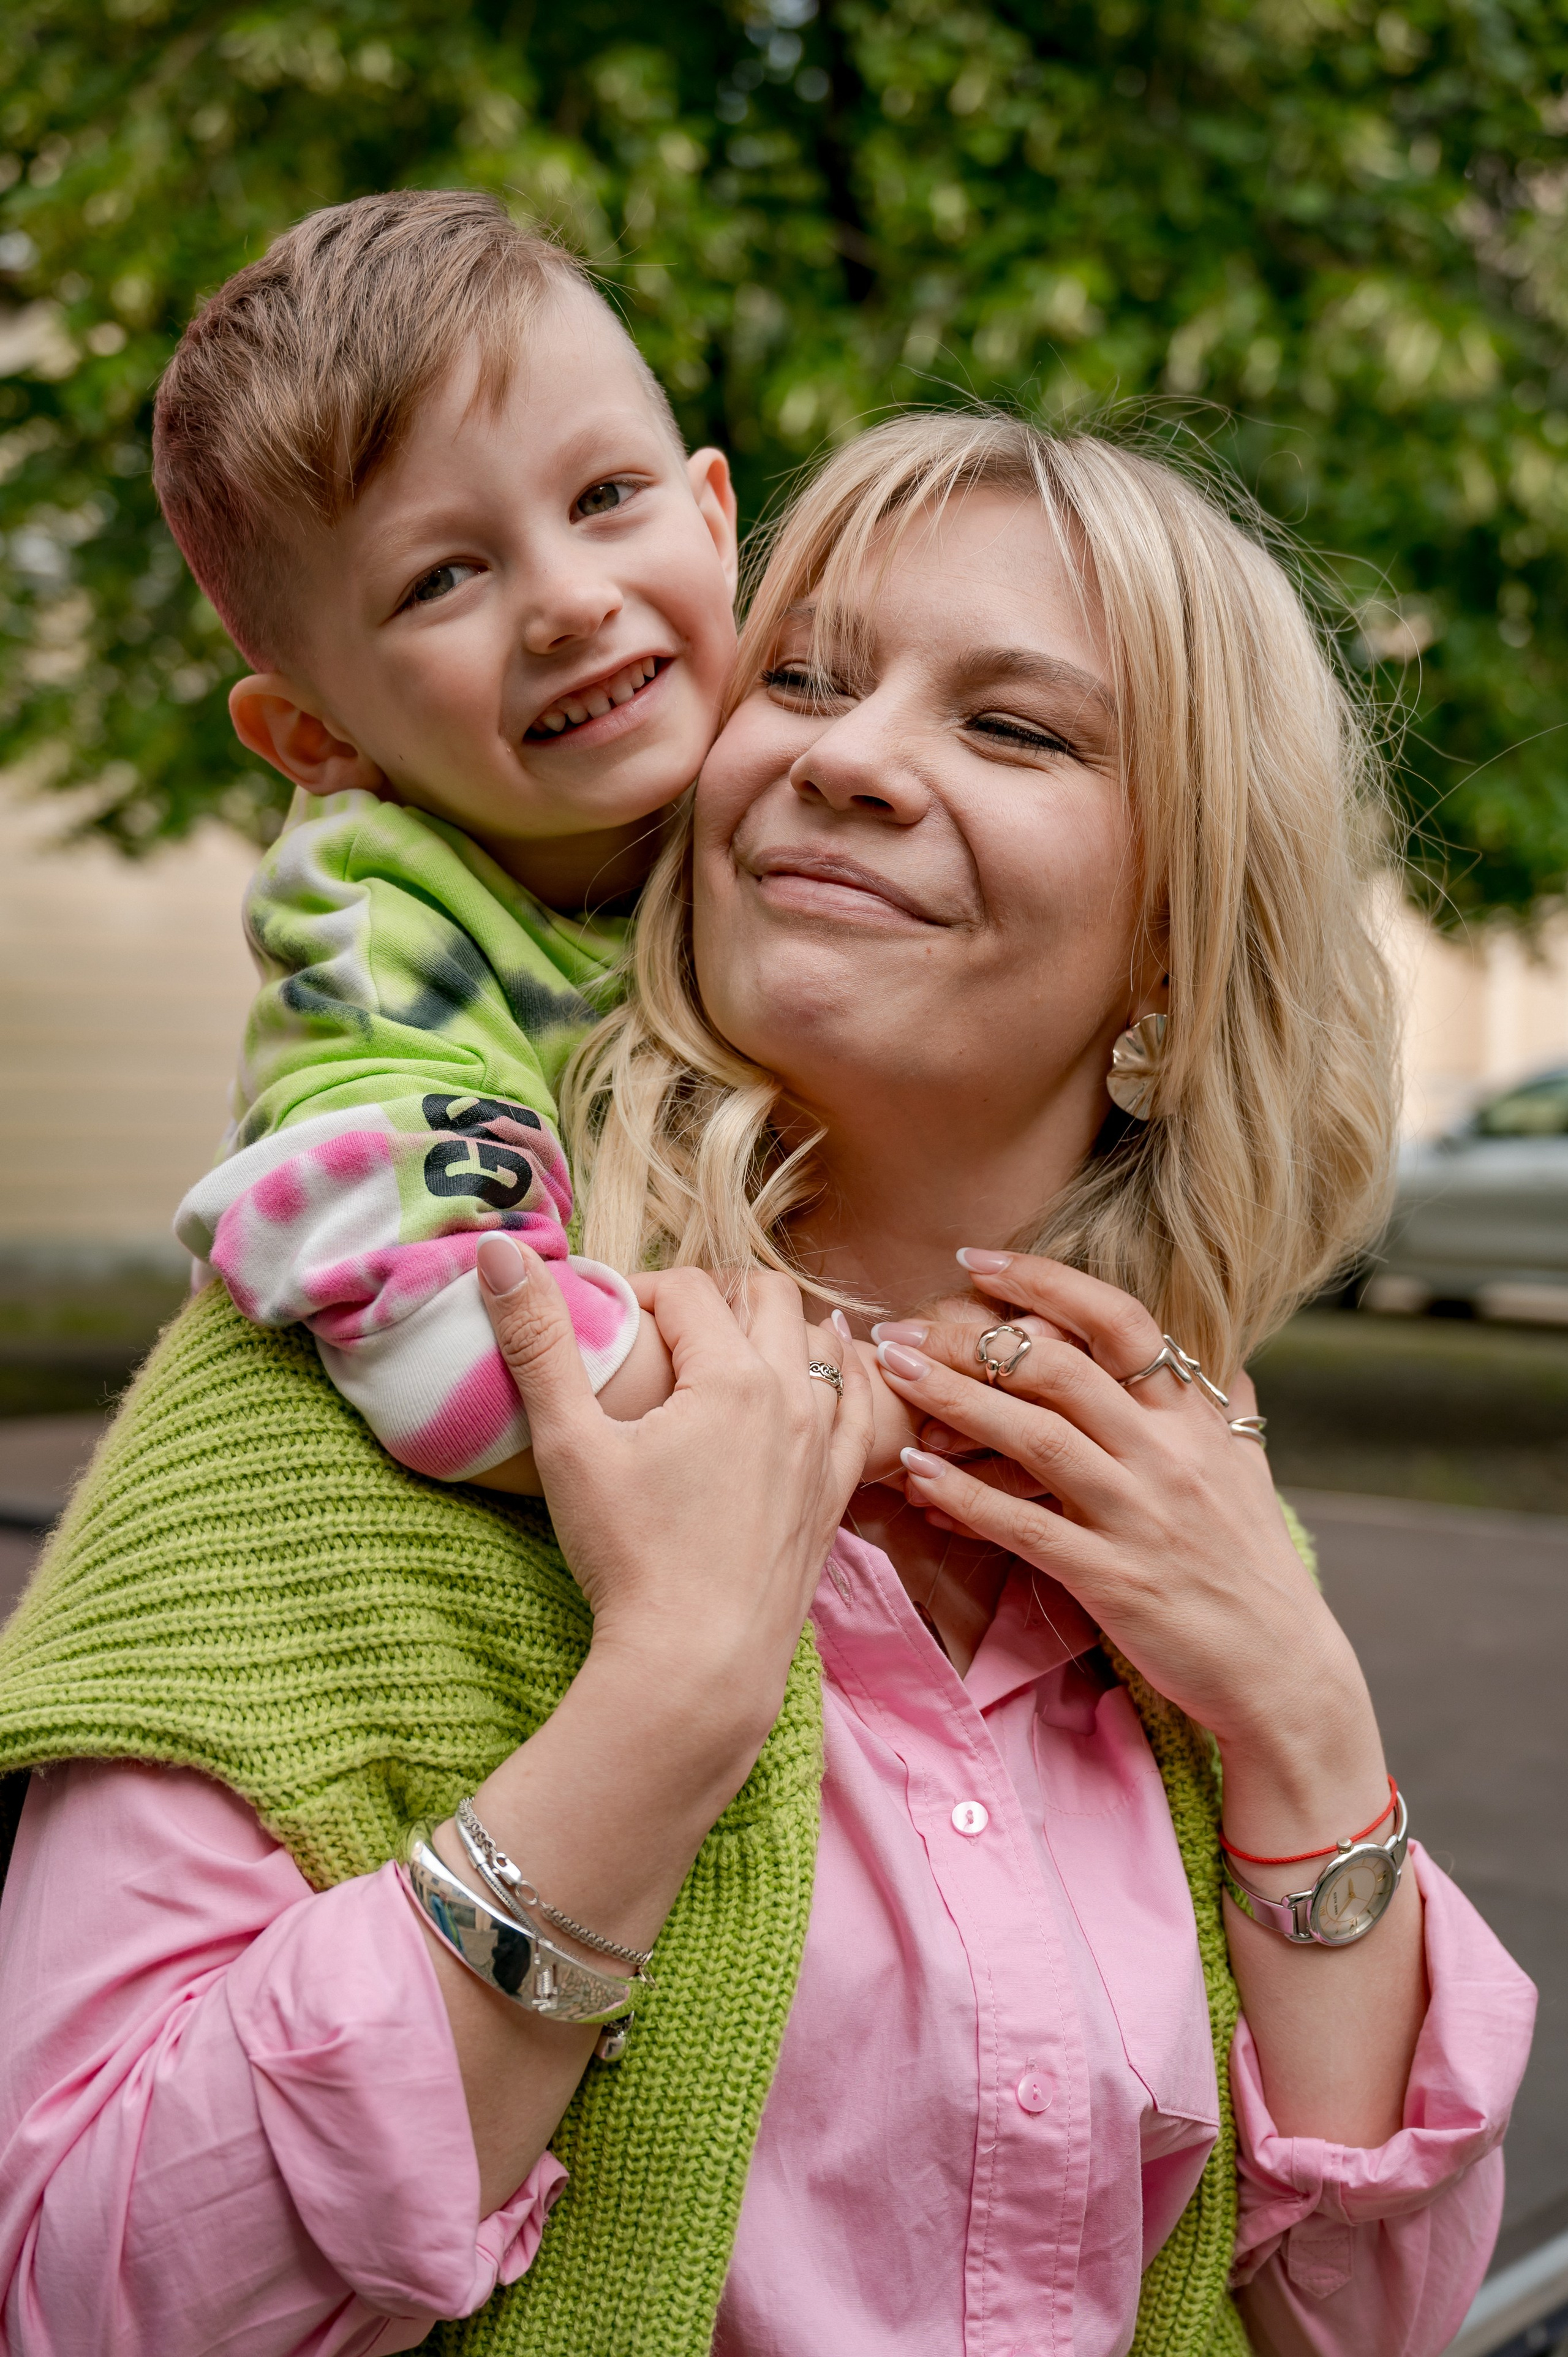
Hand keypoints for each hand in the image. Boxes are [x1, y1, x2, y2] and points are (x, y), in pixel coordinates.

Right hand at [476, 1235, 873, 1739]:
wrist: (695, 1668)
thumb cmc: (630, 1557)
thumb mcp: (569, 1443)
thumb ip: (538, 1341)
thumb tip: (499, 1251)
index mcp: (734, 1375)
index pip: (687, 1289)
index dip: (637, 1291)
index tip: (604, 1322)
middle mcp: (794, 1398)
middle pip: (765, 1297)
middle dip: (712, 1294)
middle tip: (661, 1327)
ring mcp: (825, 1448)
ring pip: (818, 1345)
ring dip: (776, 1328)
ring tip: (728, 1345)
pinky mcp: (836, 1495)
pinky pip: (859, 1410)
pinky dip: (843, 1378)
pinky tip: (828, 1373)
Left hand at [874, 1251, 1389, 1853]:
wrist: (1283, 1671)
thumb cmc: (1253, 1568)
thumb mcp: (1249, 1471)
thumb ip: (1225, 1409)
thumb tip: (1219, 1357)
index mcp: (1194, 1418)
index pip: (1119, 1321)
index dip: (1044, 1281)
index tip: (977, 1260)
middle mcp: (1168, 1455)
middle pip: (1060, 1369)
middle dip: (971, 1339)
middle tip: (902, 1327)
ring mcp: (1140, 1516)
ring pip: (1035, 1438)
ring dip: (953, 1401)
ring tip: (891, 1375)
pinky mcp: (1114, 1581)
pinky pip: (1026, 1527)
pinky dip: (966, 1496)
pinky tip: (916, 1474)